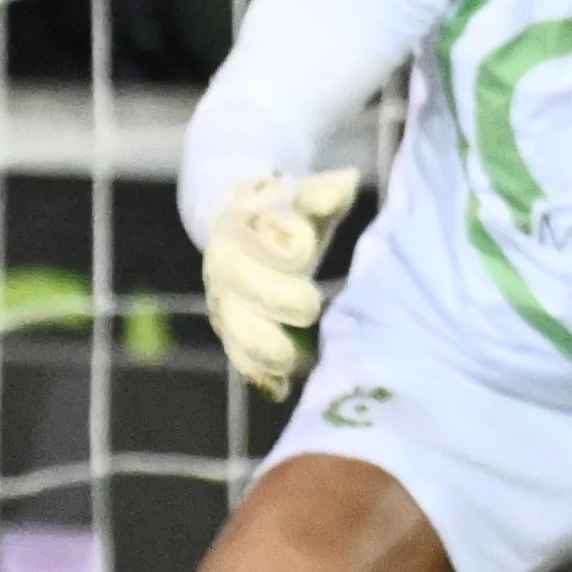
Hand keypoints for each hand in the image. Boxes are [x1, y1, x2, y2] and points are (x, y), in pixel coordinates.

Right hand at [201, 168, 358, 395]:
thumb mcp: (304, 196)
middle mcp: (227, 264)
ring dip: (269, 348)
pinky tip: (281, 388)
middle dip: (284, 300)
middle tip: (311, 305)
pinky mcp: (230, 332)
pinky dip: (260, 375)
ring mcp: (226, 302)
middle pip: (251, 289)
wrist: (237, 223)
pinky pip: (240, 359)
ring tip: (298, 361)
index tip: (303, 250)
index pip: (265, 239)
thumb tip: (346, 183)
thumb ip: (323, 194)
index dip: (287, 247)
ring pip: (239, 331)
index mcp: (246, 225)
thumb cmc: (288, 213)